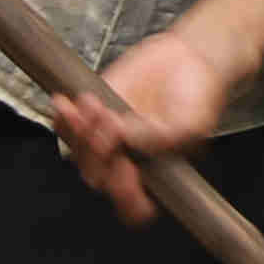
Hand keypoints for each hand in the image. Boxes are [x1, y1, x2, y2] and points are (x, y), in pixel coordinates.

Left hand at [50, 29, 235, 227]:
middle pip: (99, 178)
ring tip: (96, 106)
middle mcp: (129, 160)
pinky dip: (63, 119)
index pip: (134, 207)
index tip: (127, 168)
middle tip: (114, 123)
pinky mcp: (94, 113)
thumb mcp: (193, 121)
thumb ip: (164, 138)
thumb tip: (127, 140)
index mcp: (156, 173)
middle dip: (98, 154)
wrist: (189, 56)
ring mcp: (108, 139)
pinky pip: (67, 127)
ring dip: (80, 132)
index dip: (125, 195)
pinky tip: (69, 104)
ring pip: (79, 153)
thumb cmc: (199, 94)